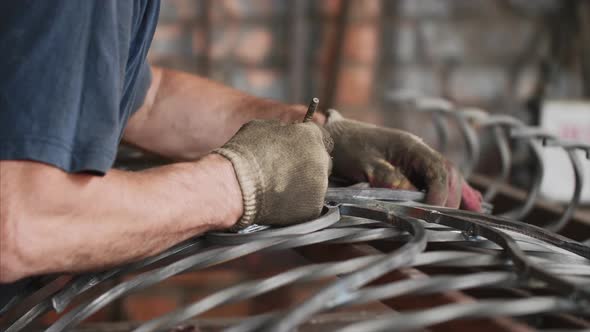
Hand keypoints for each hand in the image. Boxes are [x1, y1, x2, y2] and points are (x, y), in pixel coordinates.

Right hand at [214, 120, 332, 228]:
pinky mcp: (313, 207)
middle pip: (323, 163)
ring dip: (304, 186)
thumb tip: (288, 131)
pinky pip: (310, 204)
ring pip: (318, 185)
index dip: (309, 146)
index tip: (300, 153)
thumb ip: (283, 129)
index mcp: (311, 136)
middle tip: (288, 173)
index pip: (322, 139)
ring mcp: (320, 185)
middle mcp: (321, 159)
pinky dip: (299, 205)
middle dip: (310, 166)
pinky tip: (281, 201)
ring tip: (280, 188)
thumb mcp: (262, 127)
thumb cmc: (244, 154)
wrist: (236, 185)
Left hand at [324, 110, 481, 210]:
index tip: (434, 212)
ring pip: (445, 177)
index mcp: (411, 146)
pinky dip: (448, 192)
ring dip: (455, 195)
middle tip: (448, 221)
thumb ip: (389, 179)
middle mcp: (418, 151)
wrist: (332, 139)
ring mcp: (415, 158)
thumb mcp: (366, 165)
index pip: (438, 170)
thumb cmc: (348, 148)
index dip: (440, 192)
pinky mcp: (409, 168)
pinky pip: (435, 179)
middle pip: (448, 173)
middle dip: (452, 197)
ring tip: (467, 216)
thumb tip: (413, 197)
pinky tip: (465, 203)